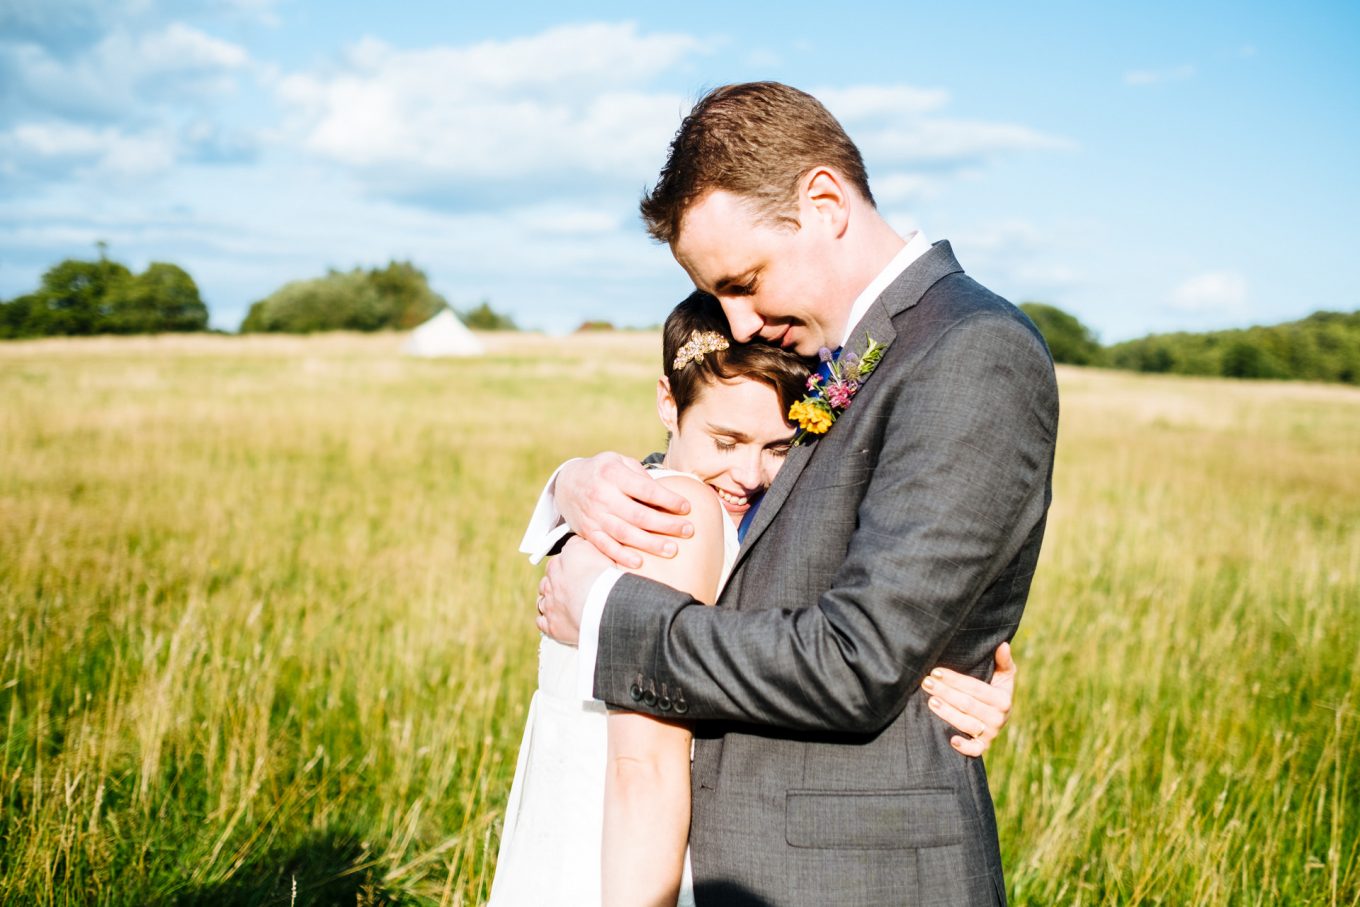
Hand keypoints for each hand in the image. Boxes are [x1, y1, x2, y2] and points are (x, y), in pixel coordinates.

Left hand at [536, 536, 614, 645]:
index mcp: (558, 564)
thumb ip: (580, 543)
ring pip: (542, 601)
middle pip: (547, 582)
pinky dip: (547, 620)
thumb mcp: (594, 548)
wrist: (604, 605)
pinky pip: (542, 623)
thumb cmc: (603, 576)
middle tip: (571, 589)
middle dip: (556, 584)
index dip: (565, 567)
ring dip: (550, 602)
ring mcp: (549, 605)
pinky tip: (557, 620)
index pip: (557, 562)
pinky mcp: (552, 626)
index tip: (574, 570)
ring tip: (563, 605)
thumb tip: (575, 541)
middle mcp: (550, 584)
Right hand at [556, 454, 692, 568]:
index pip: (645, 490)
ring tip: (672, 550)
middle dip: (666, 525)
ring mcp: (594, 515)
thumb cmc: (603, 471)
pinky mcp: (588, 531)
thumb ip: (641, 476)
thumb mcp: (620, 461)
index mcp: (612, 474)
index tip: (686, 507)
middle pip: (639, 515)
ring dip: (650, 544)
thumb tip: (667, 495)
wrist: (567, 483)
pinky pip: (605, 546)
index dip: (668, 500)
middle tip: (688, 531)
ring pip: (624, 533)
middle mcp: (602, 495)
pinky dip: (621, 556)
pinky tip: (639, 562)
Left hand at [921, 642, 1016, 756]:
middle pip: (967, 704)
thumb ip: (1003, 661)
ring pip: (966, 723)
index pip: (975, 688)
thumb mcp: (1003, 676)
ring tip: (930, 701)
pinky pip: (975, 750)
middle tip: (926, 683)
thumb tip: (1003, 645)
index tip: (936, 671)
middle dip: (945, 692)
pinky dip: (964, 746)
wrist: (997, 717)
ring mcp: (991, 734)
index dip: (955, 680)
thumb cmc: (995, 690)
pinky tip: (951, 739)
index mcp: (1003, 700)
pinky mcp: (983, 747)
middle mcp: (999, 718)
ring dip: (947, 713)